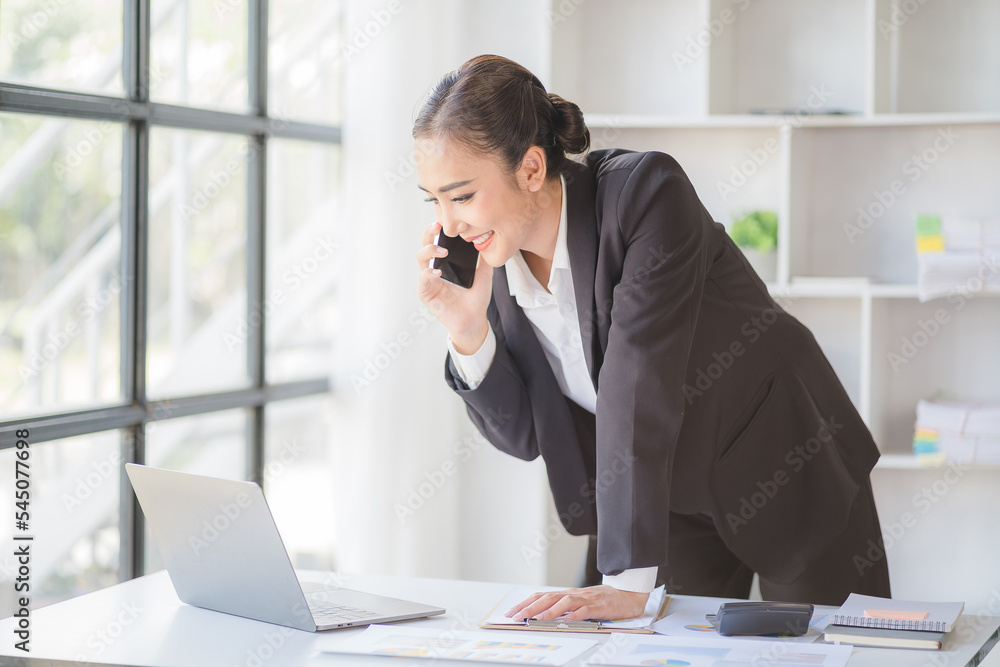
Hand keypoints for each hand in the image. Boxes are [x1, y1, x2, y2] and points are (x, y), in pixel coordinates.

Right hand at [416, 221, 493, 351]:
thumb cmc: (477, 297)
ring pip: (421, 260)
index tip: (445, 220)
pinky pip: (422, 282)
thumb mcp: (485, 274)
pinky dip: (427, 275)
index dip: (438, 229)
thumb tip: (488, 238)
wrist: (475, 319)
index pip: (438, 241)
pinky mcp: (427, 294)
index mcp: (446, 262)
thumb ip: (484, 258)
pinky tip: (437, 272)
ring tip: (443, 250)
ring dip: (429, 251)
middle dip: (429, 233)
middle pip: (425, 245)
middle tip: (438, 226)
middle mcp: (435, 268)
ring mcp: (429, 281)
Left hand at [504, 585, 649, 621]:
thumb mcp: (579, 603)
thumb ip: (564, 608)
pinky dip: (572, 615)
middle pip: (547, 598)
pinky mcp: (598, 606)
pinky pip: (583, 611)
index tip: (511, 612)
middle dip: (529, 607)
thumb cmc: (602, 601)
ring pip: (563, 602)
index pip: (541, 596)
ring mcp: (585, 599)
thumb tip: (542, 616)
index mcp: (567, 594)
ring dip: (547, 611)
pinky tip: (563, 621)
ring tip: (534, 618)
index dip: (525, 603)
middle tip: (515, 616)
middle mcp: (573, 594)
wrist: (627, 596)